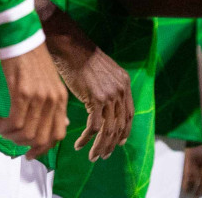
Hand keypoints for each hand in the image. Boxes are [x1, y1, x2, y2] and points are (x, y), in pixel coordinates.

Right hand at [0, 43, 67, 159]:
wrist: (21, 35)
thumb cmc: (32, 57)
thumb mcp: (50, 81)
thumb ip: (55, 103)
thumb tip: (61, 123)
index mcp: (61, 98)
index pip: (57, 134)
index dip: (43, 149)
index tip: (29, 153)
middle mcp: (52, 100)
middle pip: (40, 138)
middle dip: (22, 144)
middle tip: (9, 137)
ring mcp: (38, 97)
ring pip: (25, 133)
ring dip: (9, 135)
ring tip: (0, 127)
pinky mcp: (21, 92)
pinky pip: (14, 122)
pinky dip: (3, 127)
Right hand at [43, 14, 132, 161]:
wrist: (71, 47)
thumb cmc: (82, 58)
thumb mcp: (103, 72)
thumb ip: (108, 88)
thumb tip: (103, 105)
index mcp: (124, 84)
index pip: (129, 115)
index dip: (125, 131)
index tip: (119, 143)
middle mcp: (120, 90)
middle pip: (119, 126)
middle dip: (112, 144)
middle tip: (103, 155)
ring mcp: (109, 95)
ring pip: (108, 130)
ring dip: (100, 146)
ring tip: (92, 156)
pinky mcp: (96, 99)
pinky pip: (93, 126)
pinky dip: (86, 139)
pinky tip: (79, 144)